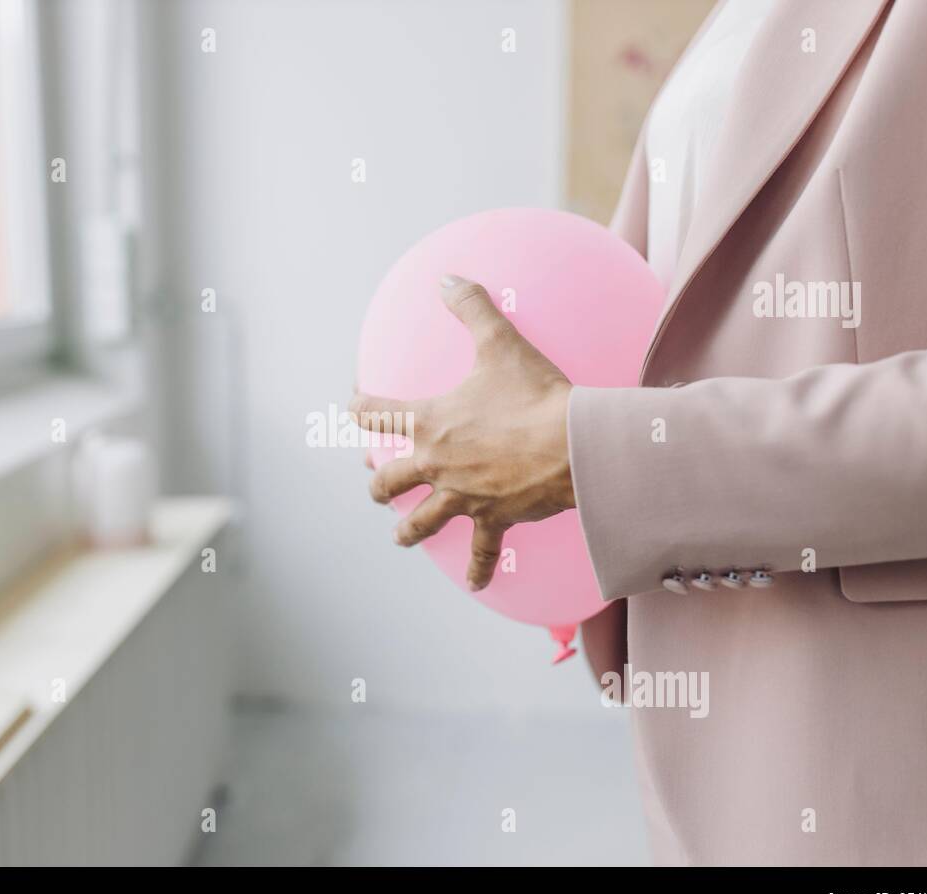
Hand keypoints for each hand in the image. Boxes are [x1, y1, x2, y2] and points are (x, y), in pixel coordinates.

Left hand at [351, 275, 575, 590]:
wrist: (574, 445)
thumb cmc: (535, 394)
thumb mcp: (500, 343)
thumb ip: (471, 308)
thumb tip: (448, 276)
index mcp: (429, 421)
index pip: (377, 413)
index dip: (360, 408)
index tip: (352, 406)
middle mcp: (436, 463)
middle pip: (390, 480)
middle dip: (379, 481)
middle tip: (376, 482)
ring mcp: (461, 496)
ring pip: (421, 521)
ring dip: (408, 529)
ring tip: (401, 537)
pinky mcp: (492, 518)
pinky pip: (480, 550)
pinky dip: (476, 568)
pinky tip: (473, 584)